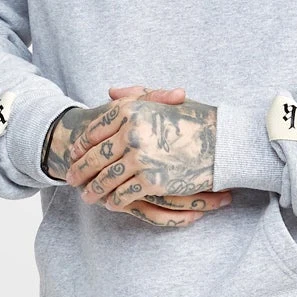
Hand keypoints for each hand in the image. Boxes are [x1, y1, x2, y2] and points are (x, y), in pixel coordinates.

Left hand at [64, 88, 224, 224]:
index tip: (75, 155)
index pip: (95, 131)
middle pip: (95, 157)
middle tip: (72, 180)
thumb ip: (135, 94)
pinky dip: (115, 201)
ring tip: (88, 197)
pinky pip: (124, 195)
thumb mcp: (163, 99)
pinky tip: (111, 204)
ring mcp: (140, 159)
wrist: (224, 143)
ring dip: (94, 191)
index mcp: (130, 110)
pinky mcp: (151, 181)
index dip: (82, 146)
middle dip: (80, 171)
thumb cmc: (196, 119)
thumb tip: (110, 91)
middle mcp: (131, 133)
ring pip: (106, 179)